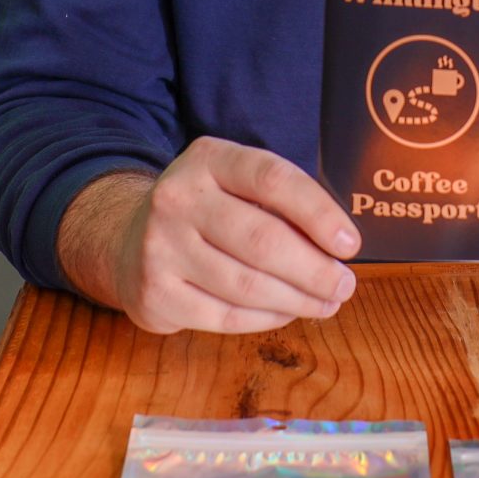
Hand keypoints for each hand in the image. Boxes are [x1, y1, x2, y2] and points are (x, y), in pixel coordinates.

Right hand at [72, 137, 361, 334]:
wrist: (129, 241)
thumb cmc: (207, 213)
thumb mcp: (235, 185)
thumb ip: (280, 204)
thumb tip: (338, 249)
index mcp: (208, 159)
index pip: (273, 180)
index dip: (319, 213)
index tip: (349, 244)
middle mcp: (178, 197)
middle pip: (263, 240)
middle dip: (315, 270)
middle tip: (344, 286)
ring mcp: (160, 246)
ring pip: (247, 285)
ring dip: (297, 300)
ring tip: (325, 303)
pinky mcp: (156, 292)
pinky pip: (226, 315)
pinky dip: (266, 319)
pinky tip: (285, 312)